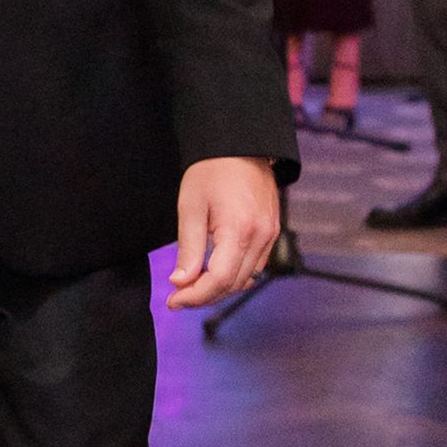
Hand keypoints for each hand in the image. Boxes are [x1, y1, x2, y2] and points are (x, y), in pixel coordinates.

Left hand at [167, 157, 280, 308]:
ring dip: (220, 287)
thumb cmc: (211, 171)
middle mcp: (261, 237)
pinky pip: (255, 265)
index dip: (195, 296)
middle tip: (178, 296)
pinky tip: (214, 271)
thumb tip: (180, 282)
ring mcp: (271, 235)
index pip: (220, 280)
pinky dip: (235, 274)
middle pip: (234, 284)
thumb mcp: (191, 208)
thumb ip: (189, 249)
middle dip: (204, 296)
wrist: (241, 146)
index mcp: (239, 230)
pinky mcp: (272, 231)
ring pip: (247, 278)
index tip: (173, 300)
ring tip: (192, 285)